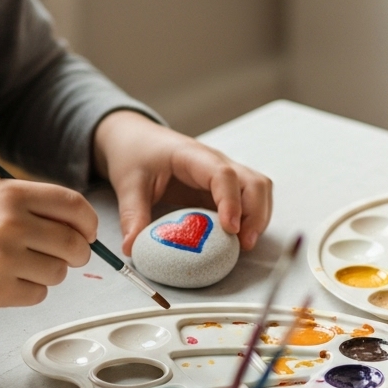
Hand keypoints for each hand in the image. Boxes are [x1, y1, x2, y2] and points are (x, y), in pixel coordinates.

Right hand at [0, 179, 96, 308]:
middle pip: (73, 244)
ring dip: (49, 271)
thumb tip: (81, 226)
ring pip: (59, 272)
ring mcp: (4, 259)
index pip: (74, 206)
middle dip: (77, 252)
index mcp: (12, 195)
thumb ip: (35, 205)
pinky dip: (29, 289)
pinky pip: (38, 294)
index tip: (88, 232)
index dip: (88, 223)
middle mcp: (10, 225)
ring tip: (22, 264)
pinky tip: (7, 278)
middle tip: (67, 254)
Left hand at [92, 111, 272, 255]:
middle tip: (244, 244)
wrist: (137, 139)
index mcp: (193, 156)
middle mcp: (217, 163)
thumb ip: (131, 216)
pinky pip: (248, 201)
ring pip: (258, 191)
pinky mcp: (223, 189)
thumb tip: (131, 249)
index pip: (223, 175)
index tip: (230, 229)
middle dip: (256, 214)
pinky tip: (237, 240)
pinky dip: (250, 219)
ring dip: (258, 217)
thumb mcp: (128, 184)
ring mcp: (224, 175)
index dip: (231, 202)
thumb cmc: (135, 154)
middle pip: (254, 182)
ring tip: (244, 245)